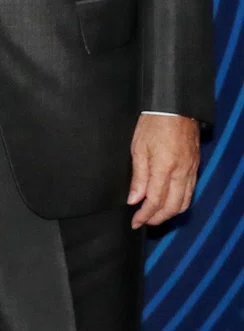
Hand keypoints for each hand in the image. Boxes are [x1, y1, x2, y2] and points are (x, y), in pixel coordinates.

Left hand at [128, 113, 199, 227]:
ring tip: (154, 214)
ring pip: (184, 202)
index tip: (135, 222)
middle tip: (144, 221)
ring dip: (169, 213)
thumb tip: (134, 199)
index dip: (144, 215)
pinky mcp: (195, 167)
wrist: (174, 108)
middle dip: (157, 218)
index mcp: (164, 167)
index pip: (155, 201)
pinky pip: (190, 192)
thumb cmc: (153, 123)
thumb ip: (138, 176)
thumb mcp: (138, 147)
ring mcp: (191, 171)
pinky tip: (168, 201)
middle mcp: (181, 172)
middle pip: (172, 207)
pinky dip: (179, 202)